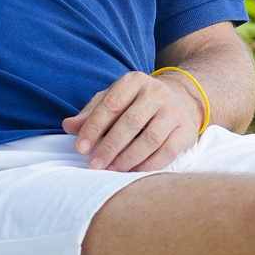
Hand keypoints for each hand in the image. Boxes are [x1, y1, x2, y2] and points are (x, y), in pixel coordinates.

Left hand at [63, 70, 204, 172]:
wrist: (182, 98)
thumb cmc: (137, 102)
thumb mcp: (114, 99)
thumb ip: (91, 112)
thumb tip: (68, 126)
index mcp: (134, 81)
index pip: (111, 105)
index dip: (93, 128)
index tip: (80, 148)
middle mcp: (156, 93)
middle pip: (131, 123)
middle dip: (109, 147)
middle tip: (94, 165)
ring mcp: (174, 111)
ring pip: (150, 139)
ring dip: (128, 158)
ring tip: (112, 171)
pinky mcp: (186, 130)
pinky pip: (167, 152)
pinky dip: (149, 165)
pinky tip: (133, 172)